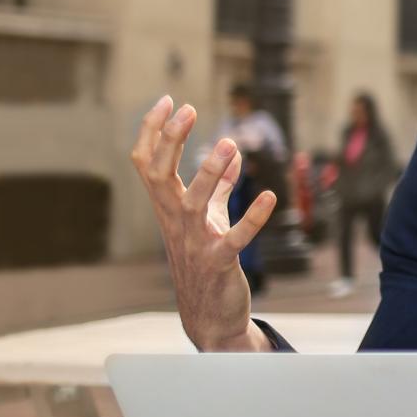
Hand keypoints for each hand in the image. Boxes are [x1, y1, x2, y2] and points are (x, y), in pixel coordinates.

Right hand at [128, 96, 274, 351]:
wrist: (210, 317)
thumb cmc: (206, 261)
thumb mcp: (210, 219)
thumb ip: (218, 187)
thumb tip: (232, 153)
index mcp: (168, 208)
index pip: (148, 164)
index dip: (153, 132)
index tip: (166, 99)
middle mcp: (175, 223)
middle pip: (161, 176)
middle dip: (171, 142)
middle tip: (187, 108)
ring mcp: (195, 244)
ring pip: (193, 204)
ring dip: (209, 173)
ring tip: (228, 143)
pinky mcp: (219, 263)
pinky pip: (234, 239)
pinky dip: (251, 218)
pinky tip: (269, 196)